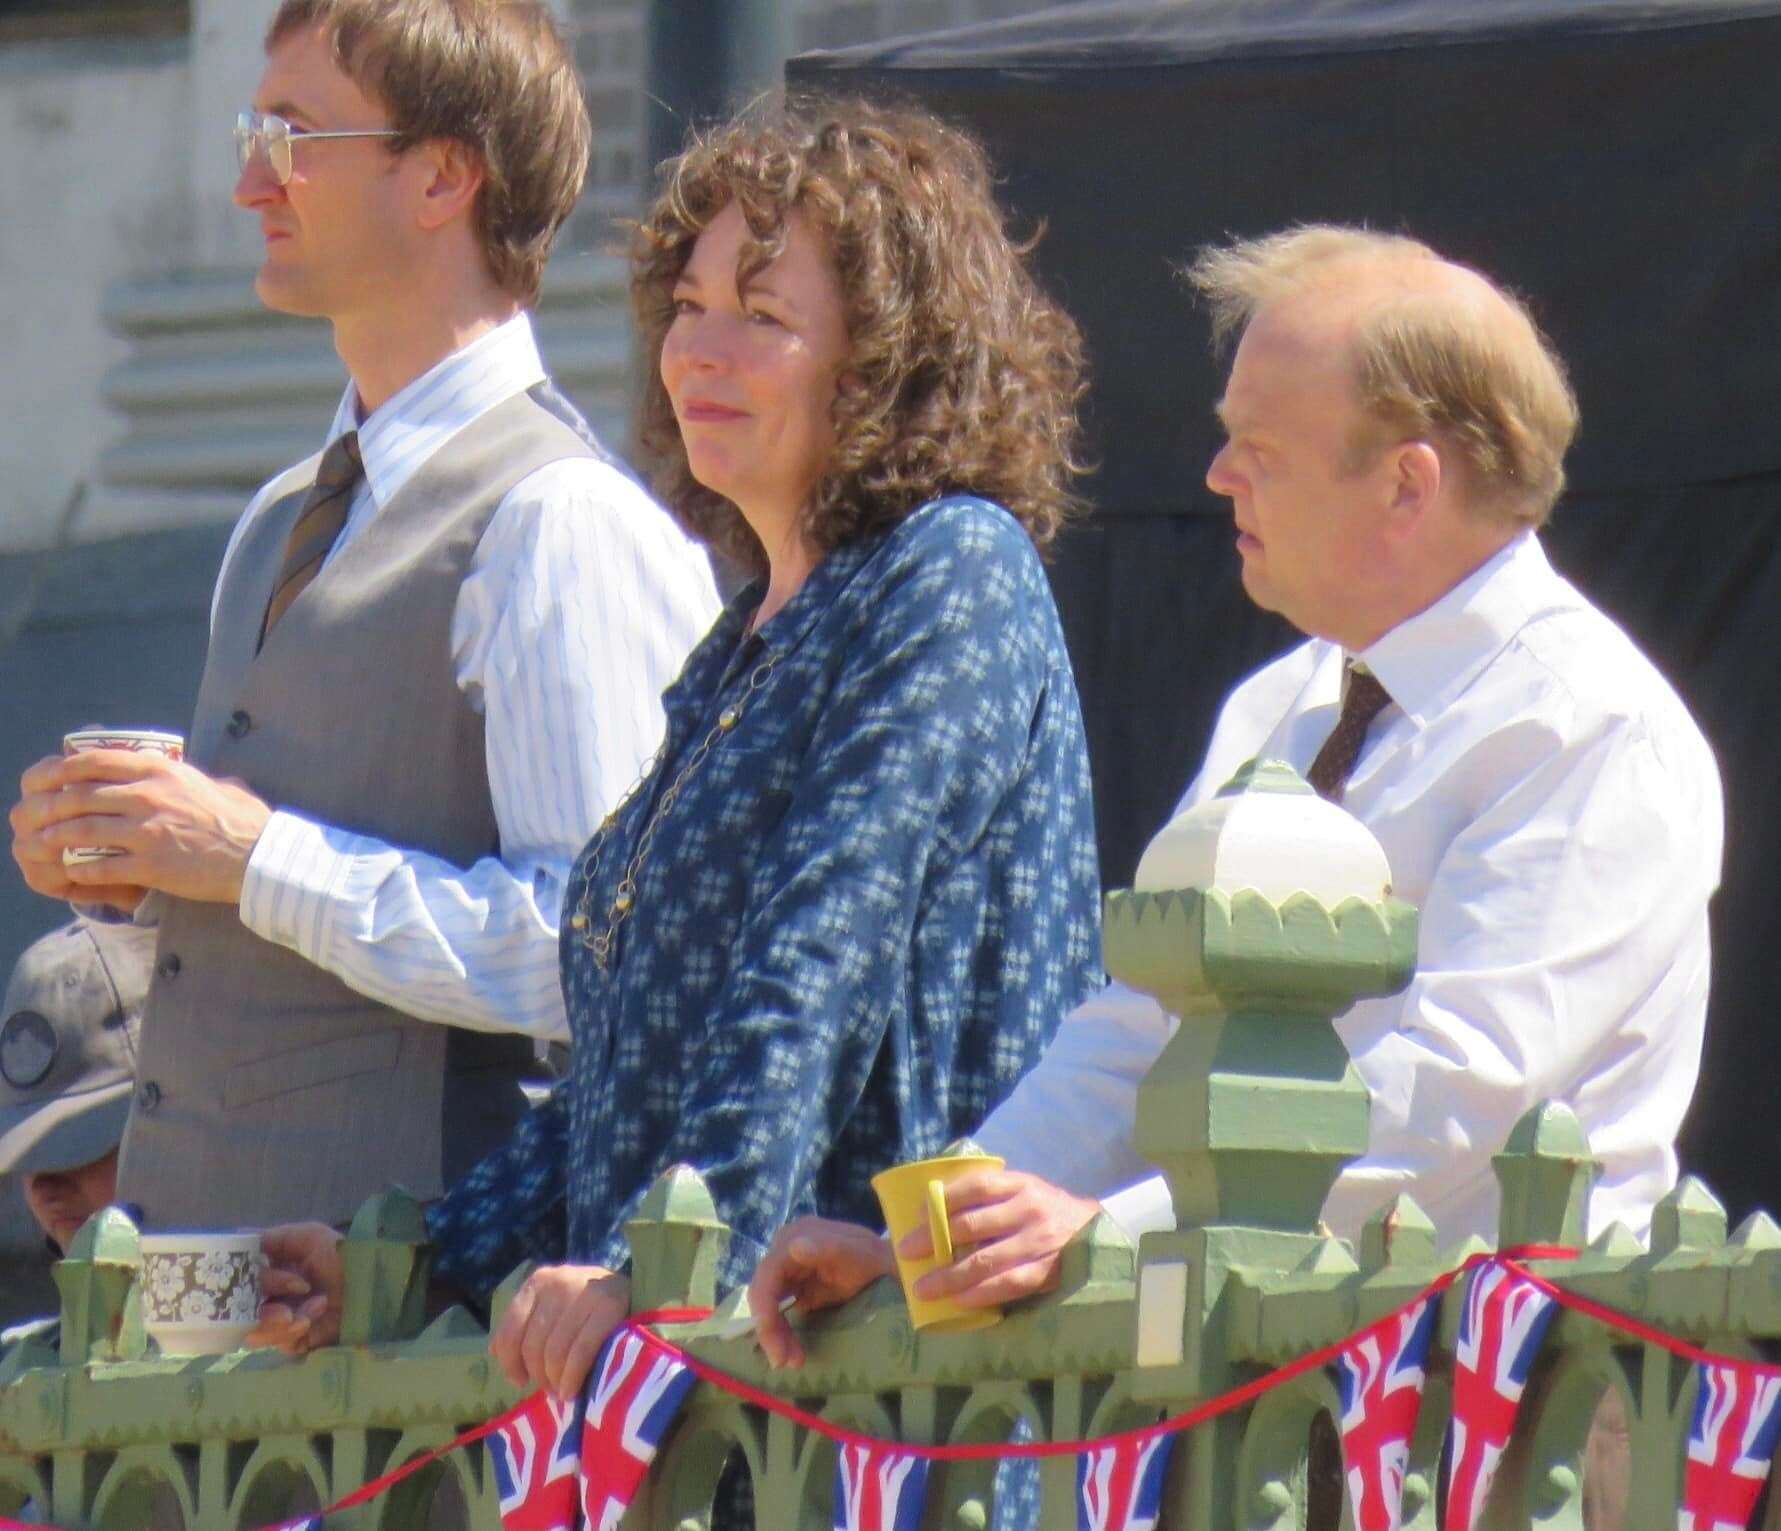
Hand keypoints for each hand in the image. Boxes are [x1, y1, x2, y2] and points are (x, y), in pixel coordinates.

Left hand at [13, 750, 271, 905]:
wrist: (261, 857)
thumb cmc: (242, 820)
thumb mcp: (212, 783)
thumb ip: (182, 775)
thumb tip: (170, 769)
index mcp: (160, 770)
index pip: (93, 761)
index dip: (60, 768)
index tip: (44, 778)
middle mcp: (149, 796)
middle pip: (78, 795)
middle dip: (47, 806)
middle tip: (32, 816)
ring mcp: (147, 831)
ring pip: (81, 830)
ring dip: (54, 838)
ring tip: (40, 844)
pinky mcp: (151, 865)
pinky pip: (99, 865)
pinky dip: (78, 868)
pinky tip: (70, 870)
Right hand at [246, 1223, 343, 1353]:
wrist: (371, 1283)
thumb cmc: (341, 1255)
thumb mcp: (310, 1236)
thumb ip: (273, 1238)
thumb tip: (235, 1238)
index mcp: (270, 1272)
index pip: (238, 1279)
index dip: (237, 1278)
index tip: (245, 1273)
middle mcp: (270, 1297)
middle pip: (241, 1306)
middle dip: (262, 1298)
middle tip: (294, 1289)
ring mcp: (281, 1321)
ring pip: (255, 1328)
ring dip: (275, 1318)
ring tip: (296, 1312)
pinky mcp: (295, 1341)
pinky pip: (279, 1342)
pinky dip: (291, 1330)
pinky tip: (308, 1319)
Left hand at [490, 1264, 629, 1398]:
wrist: (639, 1293)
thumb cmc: (588, 1309)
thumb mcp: (554, 1307)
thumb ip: (526, 1325)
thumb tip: (494, 1352)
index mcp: (538, 1282)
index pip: (509, 1329)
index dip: (510, 1362)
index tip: (520, 1380)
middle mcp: (558, 1282)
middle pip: (533, 1345)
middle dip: (539, 1376)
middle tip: (550, 1390)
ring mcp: (585, 1292)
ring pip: (555, 1352)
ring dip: (556, 1381)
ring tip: (563, 1392)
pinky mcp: (609, 1306)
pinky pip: (580, 1353)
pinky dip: (572, 1378)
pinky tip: (573, 1390)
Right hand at [748, 1217, 892, 1367]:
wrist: (891, 1271)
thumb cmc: (877, 1261)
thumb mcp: (858, 1255)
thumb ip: (828, 1248)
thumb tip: (794, 1247)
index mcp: (797, 1235)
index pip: (768, 1270)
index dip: (763, 1302)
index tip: (767, 1331)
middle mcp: (786, 1250)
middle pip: (764, 1290)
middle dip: (769, 1327)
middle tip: (781, 1360)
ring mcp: (789, 1270)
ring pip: (768, 1306)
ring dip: (775, 1335)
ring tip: (791, 1362)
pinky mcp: (794, 1289)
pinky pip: (779, 1313)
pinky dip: (783, 1334)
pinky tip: (793, 1353)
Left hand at [900, 1169, 1099, 1309]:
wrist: (1097, 1233)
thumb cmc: (1046, 1211)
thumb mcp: (1024, 1190)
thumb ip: (990, 1197)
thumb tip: (933, 1208)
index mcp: (1019, 1184)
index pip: (974, 1186)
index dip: (941, 1201)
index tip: (916, 1217)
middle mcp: (1029, 1209)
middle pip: (972, 1224)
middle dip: (934, 1240)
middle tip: (907, 1253)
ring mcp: (1039, 1242)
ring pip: (985, 1260)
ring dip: (950, 1276)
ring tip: (923, 1288)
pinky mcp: (1047, 1271)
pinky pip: (1009, 1284)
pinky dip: (982, 1293)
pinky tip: (961, 1301)